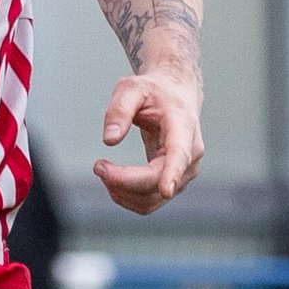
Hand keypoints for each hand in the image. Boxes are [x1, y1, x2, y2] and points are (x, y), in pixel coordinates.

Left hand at [94, 68, 203, 214]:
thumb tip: (109, 140)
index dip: (173, 173)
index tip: (166, 190)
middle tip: (97, 166)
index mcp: (183, 126)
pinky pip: (151, 201)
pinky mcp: (174, 182)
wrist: (174, 95)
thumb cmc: (152, 91)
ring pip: (154, 198)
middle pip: (158, 181)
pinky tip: (112, 180)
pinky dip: (128, 196)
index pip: (180, 153)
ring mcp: (184, 172)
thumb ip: (119, 110)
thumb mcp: (130, 88)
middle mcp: (190, 154)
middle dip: (124, 180)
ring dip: (123, 192)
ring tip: (101, 169)